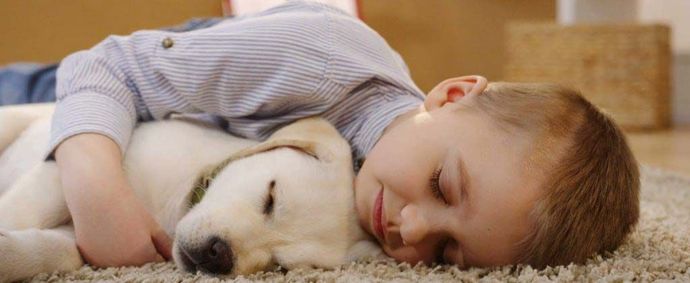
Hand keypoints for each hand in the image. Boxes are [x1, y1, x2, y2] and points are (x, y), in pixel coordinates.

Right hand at [55, 133, 171, 266]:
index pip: (157, 261)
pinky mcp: (89, 257)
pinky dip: (109, 252)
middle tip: (134, 231)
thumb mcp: (152, 225)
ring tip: (121, 232)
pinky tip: (108, 235)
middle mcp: (123, 264)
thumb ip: (166, 245)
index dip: (156, 249)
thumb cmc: (128, 207)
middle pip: (139, 264)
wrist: (95, 194)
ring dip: (124, 254)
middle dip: (141, 253)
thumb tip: (174, 257)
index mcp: (142, 257)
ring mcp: (104, 262)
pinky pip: (105, 259)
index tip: (151, 236)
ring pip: (122, 262)